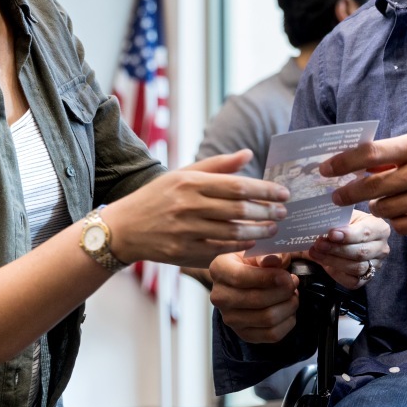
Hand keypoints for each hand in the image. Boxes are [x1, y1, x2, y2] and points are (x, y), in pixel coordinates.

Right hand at [102, 150, 288, 268]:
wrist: (123, 228)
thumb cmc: (158, 198)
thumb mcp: (183, 175)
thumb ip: (217, 166)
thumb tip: (249, 153)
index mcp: (190, 182)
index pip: (237, 185)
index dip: (265, 190)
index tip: (284, 193)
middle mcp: (187, 206)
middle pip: (239, 210)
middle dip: (267, 211)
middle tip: (283, 212)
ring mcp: (184, 231)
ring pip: (232, 232)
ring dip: (258, 231)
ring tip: (273, 228)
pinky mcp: (182, 252)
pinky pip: (219, 250)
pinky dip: (239, 246)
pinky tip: (252, 242)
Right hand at [210, 251, 299, 343]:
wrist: (245, 280)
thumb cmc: (253, 262)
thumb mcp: (259, 250)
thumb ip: (268, 254)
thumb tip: (273, 260)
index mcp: (219, 270)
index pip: (241, 277)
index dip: (268, 278)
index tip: (287, 276)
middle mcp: (219, 296)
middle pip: (256, 300)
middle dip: (283, 292)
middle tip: (294, 282)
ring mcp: (230, 318)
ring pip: (267, 318)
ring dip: (288, 306)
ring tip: (293, 294)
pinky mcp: (244, 334)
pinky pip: (272, 334)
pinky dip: (288, 322)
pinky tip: (289, 309)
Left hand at [302, 210, 390, 288]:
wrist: (349, 238)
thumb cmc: (348, 225)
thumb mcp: (346, 217)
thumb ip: (338, 221)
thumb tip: (322, 225)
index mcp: (379, 228)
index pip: (365, 233)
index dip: (348, 235)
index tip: (331, 234)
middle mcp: (381, 248)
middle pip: (361, 252)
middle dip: (337, 249)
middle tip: (318, 244)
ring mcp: (376, 265)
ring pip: (356, 268)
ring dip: (333, 261)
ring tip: (315, 253)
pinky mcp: (366, 278)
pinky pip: (352, 281)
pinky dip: (336, 274)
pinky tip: (324, 264)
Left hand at [321, 131, 406, 238]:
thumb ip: (396, 151)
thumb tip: (356, 160)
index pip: (371, 152)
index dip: (343, 162)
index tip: (325, 169)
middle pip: (372, 184)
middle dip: (348, 191)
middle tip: (336, 196)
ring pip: (384, 208)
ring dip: (378, 206)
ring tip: (386, 201)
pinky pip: (400, 225)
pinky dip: (397, 221)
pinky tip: (406, 213)